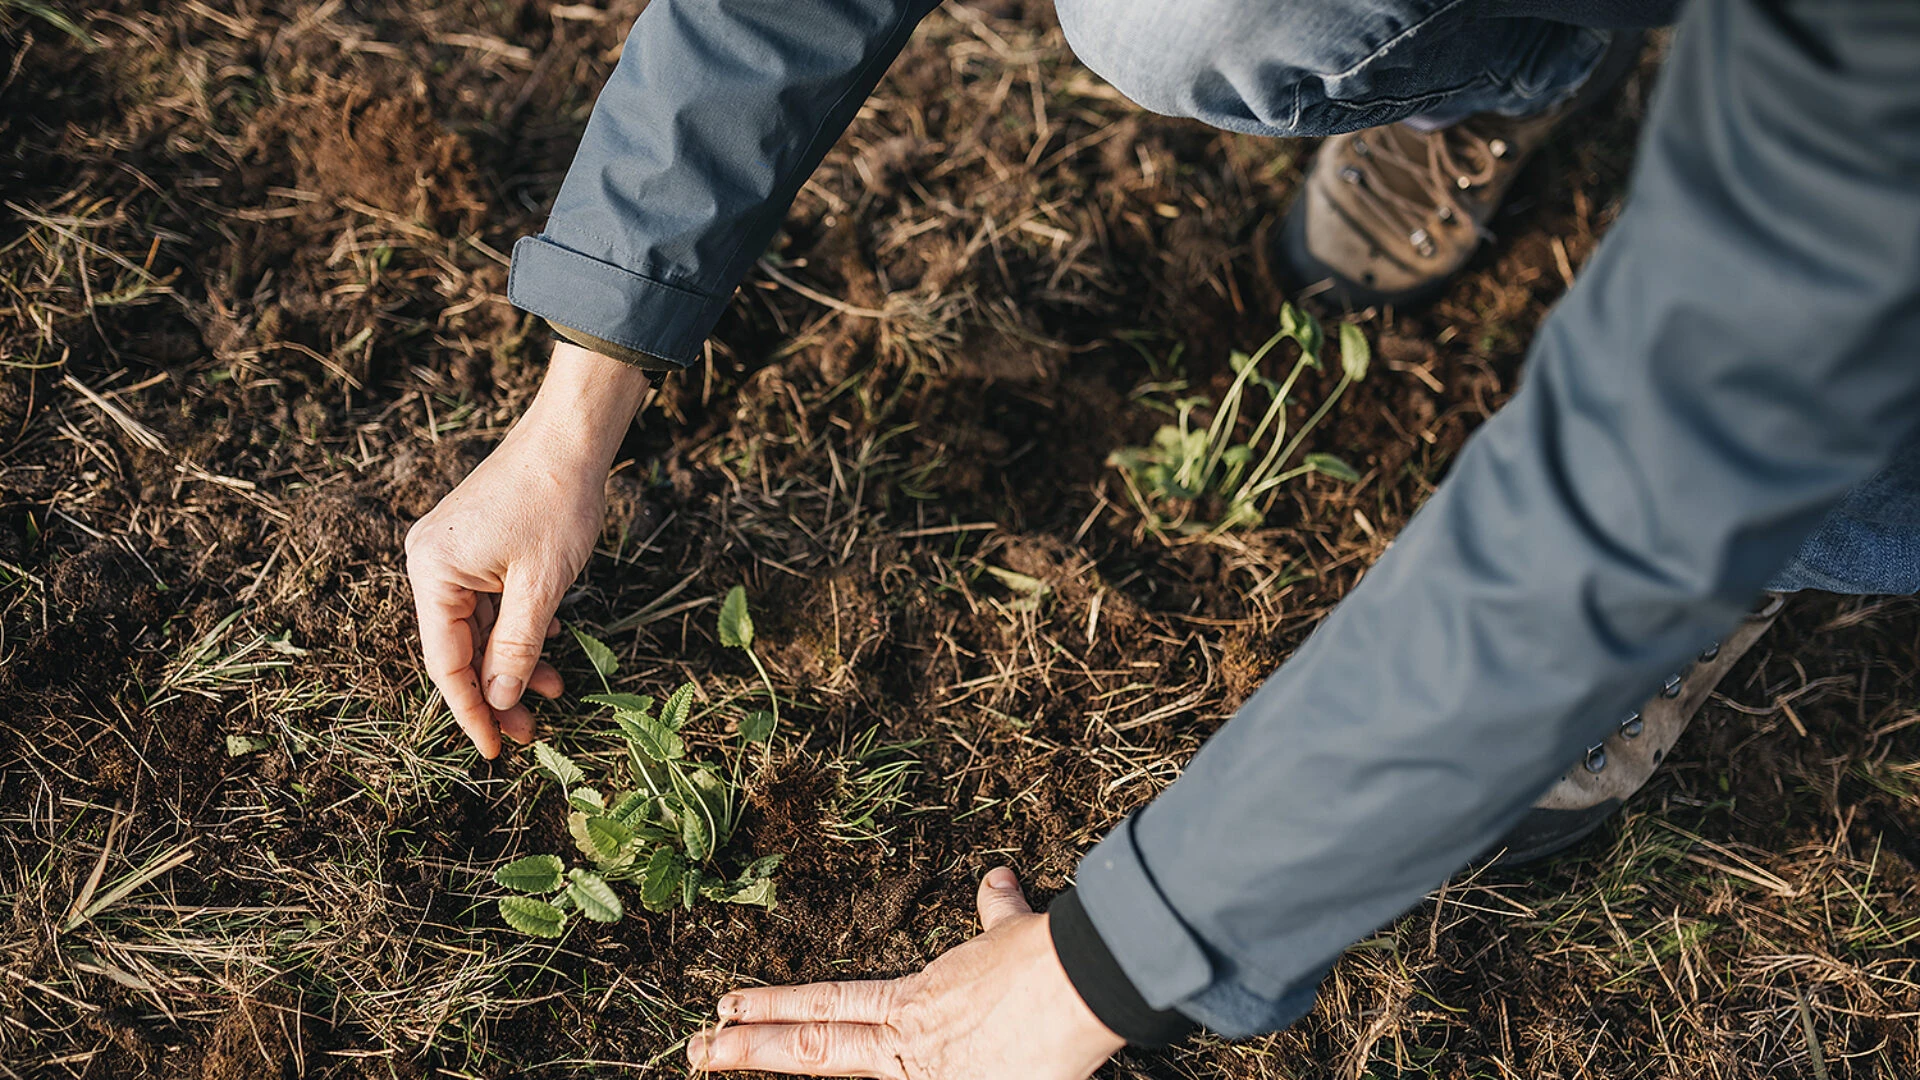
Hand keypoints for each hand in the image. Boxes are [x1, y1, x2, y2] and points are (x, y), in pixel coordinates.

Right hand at [405, 343, 652, 756]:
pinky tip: (550, 648)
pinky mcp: (476, 547)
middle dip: (497, 691)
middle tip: (530, 733)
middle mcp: (429, 563)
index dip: (470, 711)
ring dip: (515, 662)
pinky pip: (491, 603)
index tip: (493, 751)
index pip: (445, 662)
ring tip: (554, 692)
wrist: (569, 436)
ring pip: (479, 629)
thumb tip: (501, 701)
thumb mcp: (543, 585)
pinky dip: (519, 629)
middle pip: (459, 649)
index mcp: (432, 572)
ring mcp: (451, 553)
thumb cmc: (557, 501)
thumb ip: (518, 648)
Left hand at [688, 868, 1125, 1077]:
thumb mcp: (1011, 932)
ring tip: (715, 1062)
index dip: (775, 1007)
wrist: (1081, 980)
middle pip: (812, 1050)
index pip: (826, 1005)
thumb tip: (996, 881)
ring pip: (840, 1073)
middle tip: (694, 1051)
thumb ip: (995, 915)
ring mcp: (928, 1074)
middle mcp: (908, 1043)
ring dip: (775, 1067)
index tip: (725, 1007)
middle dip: (746, 1052)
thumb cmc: (1045, 955)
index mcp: (913, 1001)